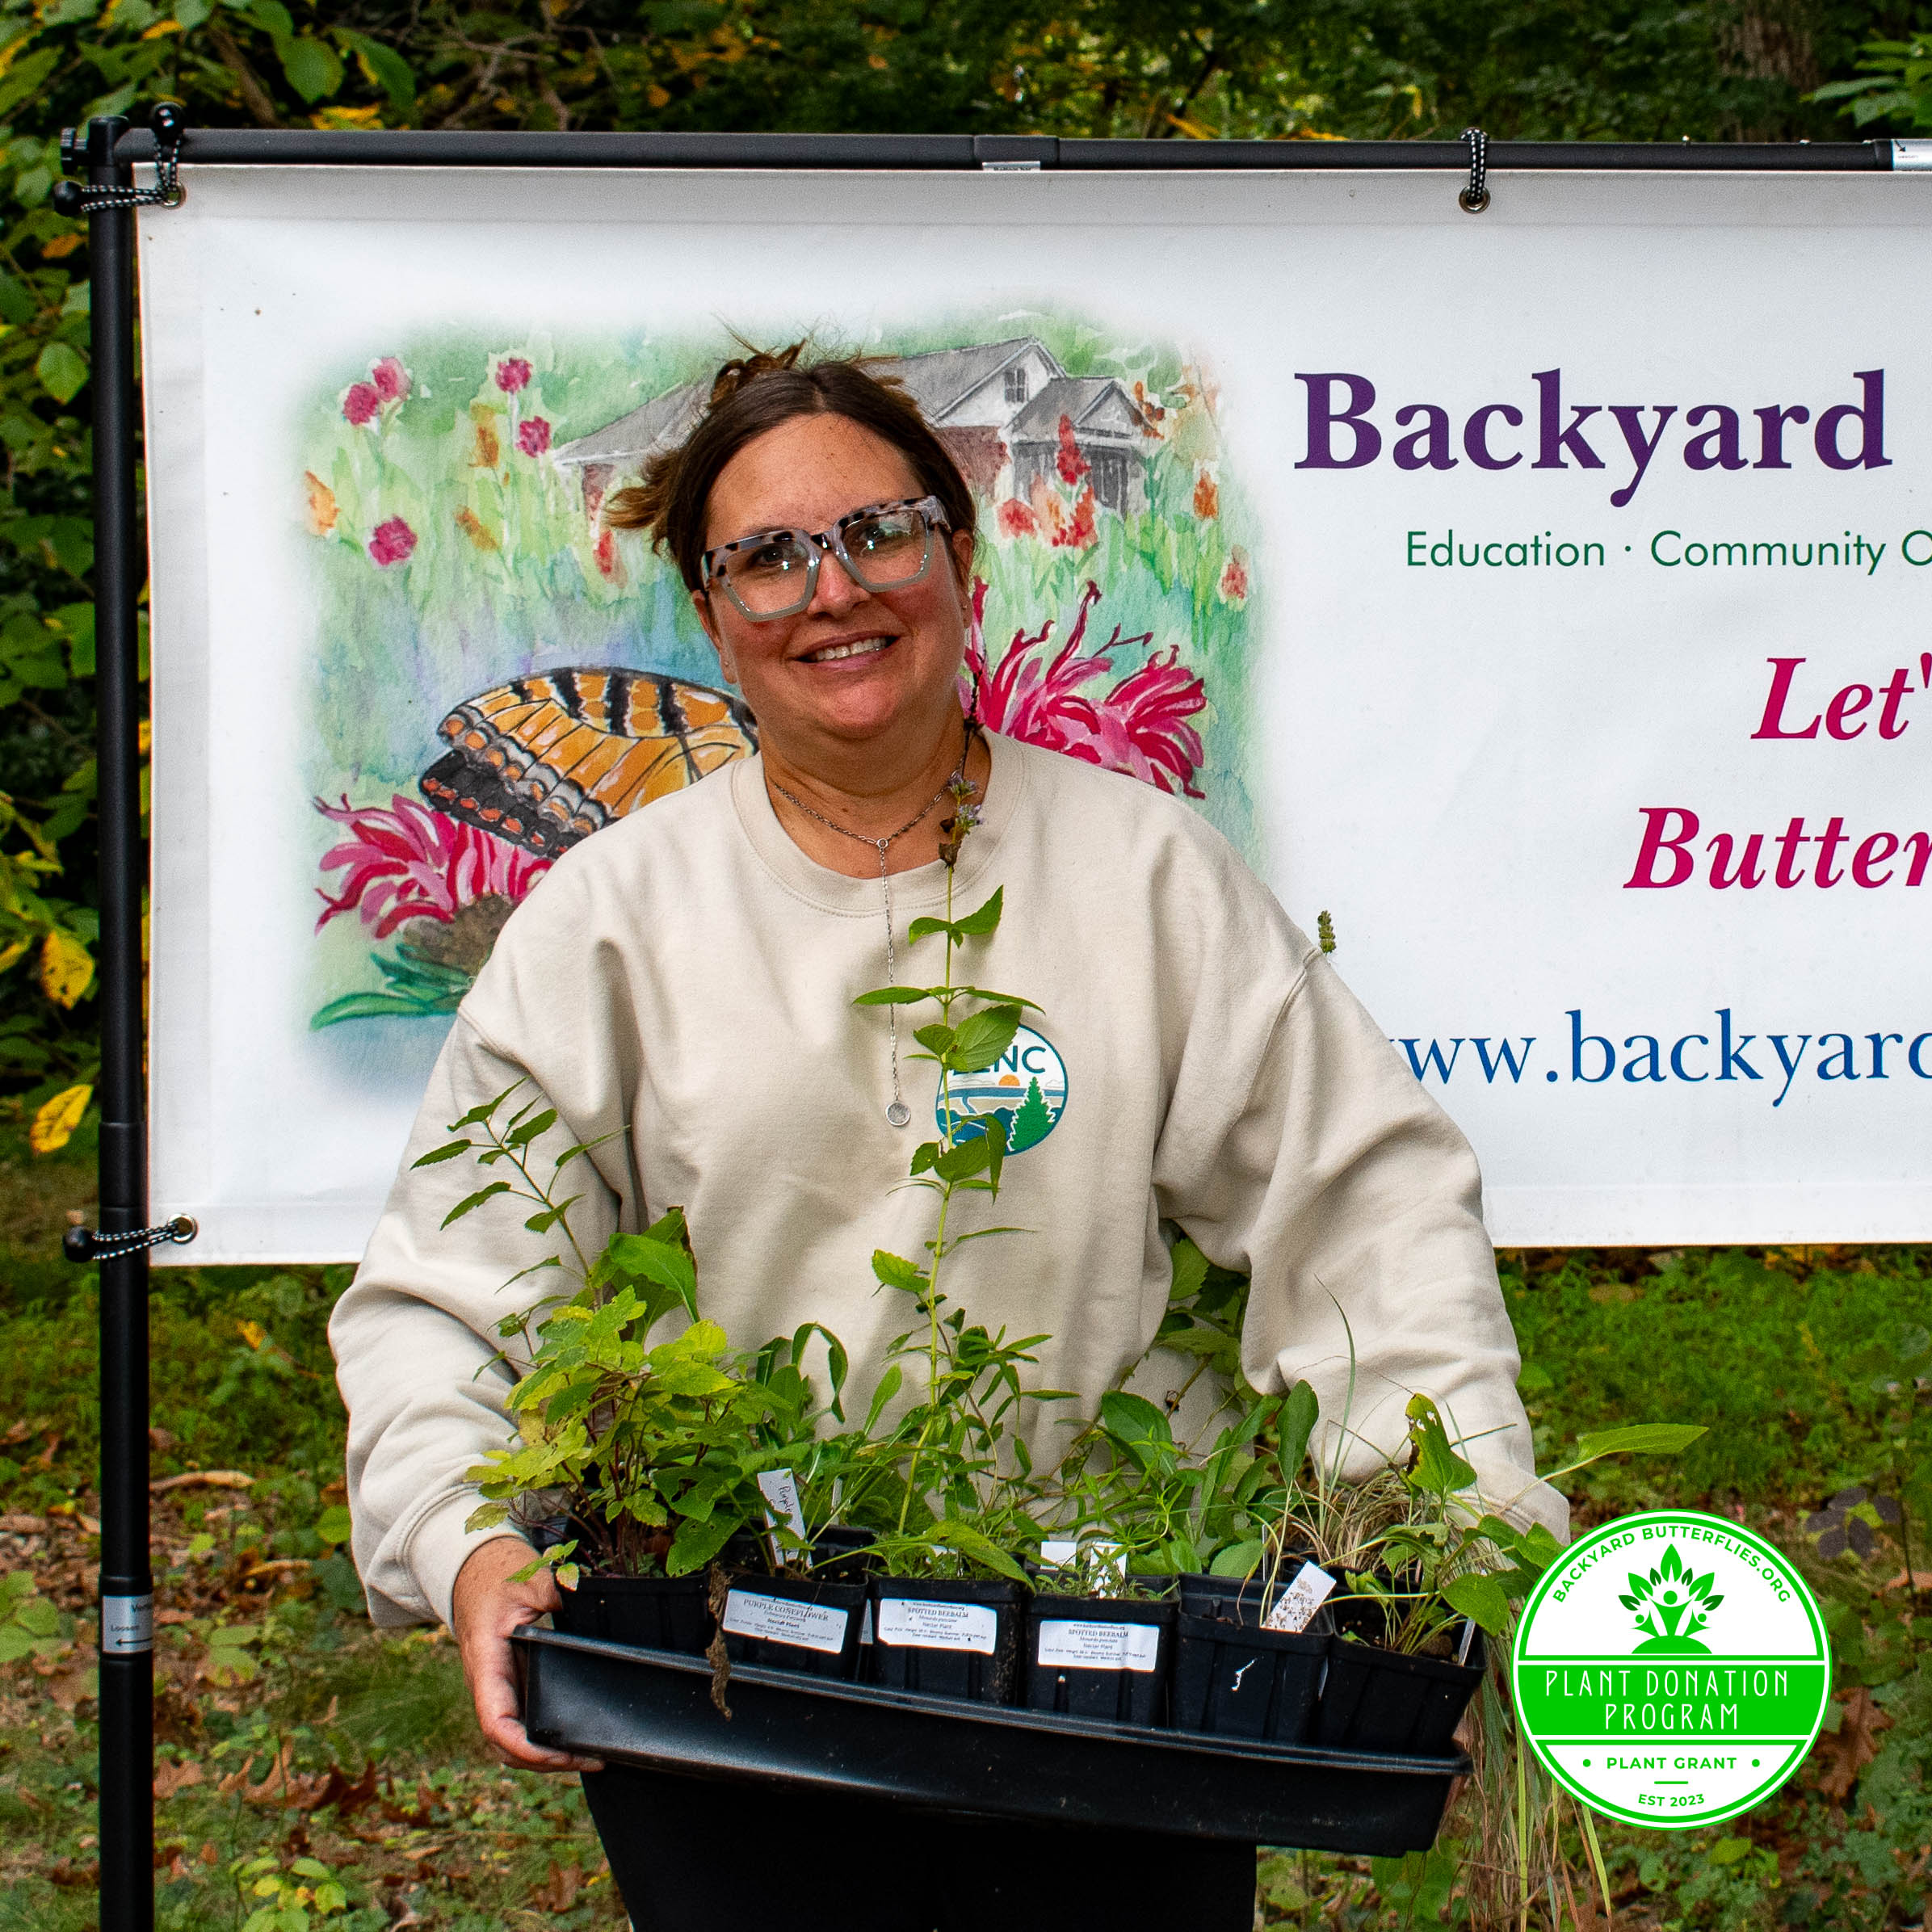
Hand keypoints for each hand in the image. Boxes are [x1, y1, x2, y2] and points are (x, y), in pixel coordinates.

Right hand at [450, 1537, 602, 1772]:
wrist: (474, 1572)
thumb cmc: (496, 1576)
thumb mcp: (525, 1576)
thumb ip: (552, 1588)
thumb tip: (580, 1593)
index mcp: (487, 1663)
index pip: (496, 1723)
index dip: (525, 1748)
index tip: (559, 1754)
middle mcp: (488, 1684)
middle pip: (506, 1745)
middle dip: (544, 1761)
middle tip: (591, 1757)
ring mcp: (498, 1688)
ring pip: (512, 1739)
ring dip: (543, 1755)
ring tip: (588, 1755)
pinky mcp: (508, 1684)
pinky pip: (521, 1721)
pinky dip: (542, 1737)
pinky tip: (572, 1736)